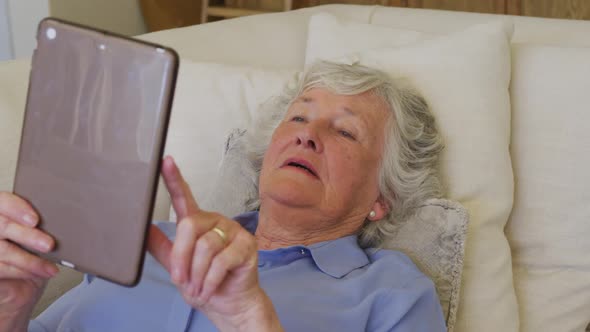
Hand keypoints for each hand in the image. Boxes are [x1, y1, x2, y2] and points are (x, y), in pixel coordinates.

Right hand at [0, 192, 57, 331]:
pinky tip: (40, 273)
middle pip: (3, 226)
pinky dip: (22, 272)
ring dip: (30, 260)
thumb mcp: (40, 235)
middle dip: (28, 236)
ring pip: (3, 250)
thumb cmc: (31, 253)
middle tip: (49, 245)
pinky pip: (1, 268)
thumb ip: (42, 224)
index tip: (35, 219)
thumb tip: (64, 219)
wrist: (19, 286)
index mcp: (2, 211)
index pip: (3, 202)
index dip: (16, 208)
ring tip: (50, 267)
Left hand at [148, 156, 280, 330]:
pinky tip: (208, 289)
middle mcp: (214, 221)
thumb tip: (140, 228)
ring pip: (205, 246)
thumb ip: (160, 246)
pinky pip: (221, 261)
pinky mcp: (246, 244)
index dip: (173, 178)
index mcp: (196, 222)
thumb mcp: (177, 266)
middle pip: (189, 226)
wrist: (228, 304)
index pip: (183, 196)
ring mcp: (232, 231)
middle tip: (181, 279)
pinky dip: (210, 280)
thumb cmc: (204, 283)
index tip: (164, 161)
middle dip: (181, 257)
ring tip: (197, 288)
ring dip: (197, 274)